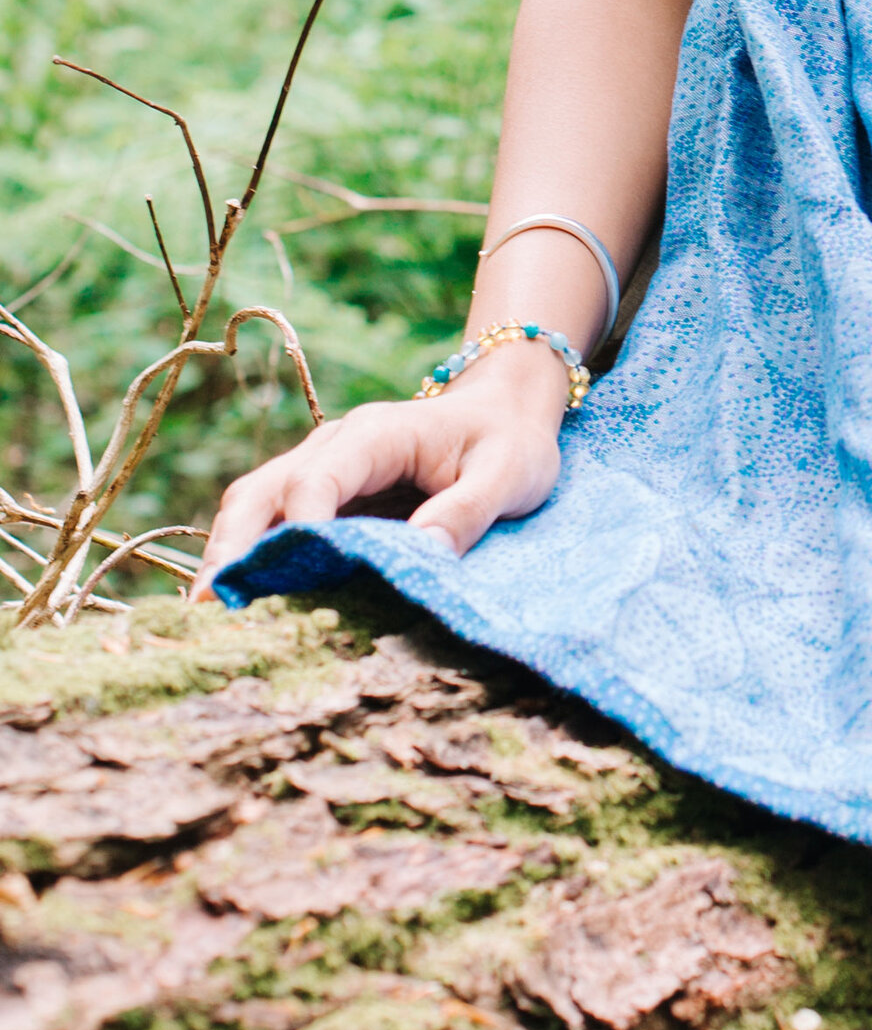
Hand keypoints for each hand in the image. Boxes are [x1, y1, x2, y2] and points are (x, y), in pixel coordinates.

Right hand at [193, 343, 568, 597]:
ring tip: (206, 618)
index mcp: (377, 435)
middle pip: (262, 491)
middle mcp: (335, 447)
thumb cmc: (507, 442)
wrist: (505, 411)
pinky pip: (270, 523)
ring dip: (227, 557)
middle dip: (233, 548)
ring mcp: (321, 469)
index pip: (319, 477)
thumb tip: (420, 552)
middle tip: (209, 610)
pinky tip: (236, 606)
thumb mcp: (508, 474)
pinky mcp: (321, 496)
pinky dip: (247, 559)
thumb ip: (468, 510)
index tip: (286, 579)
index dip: (299, 526)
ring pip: (253, 506)